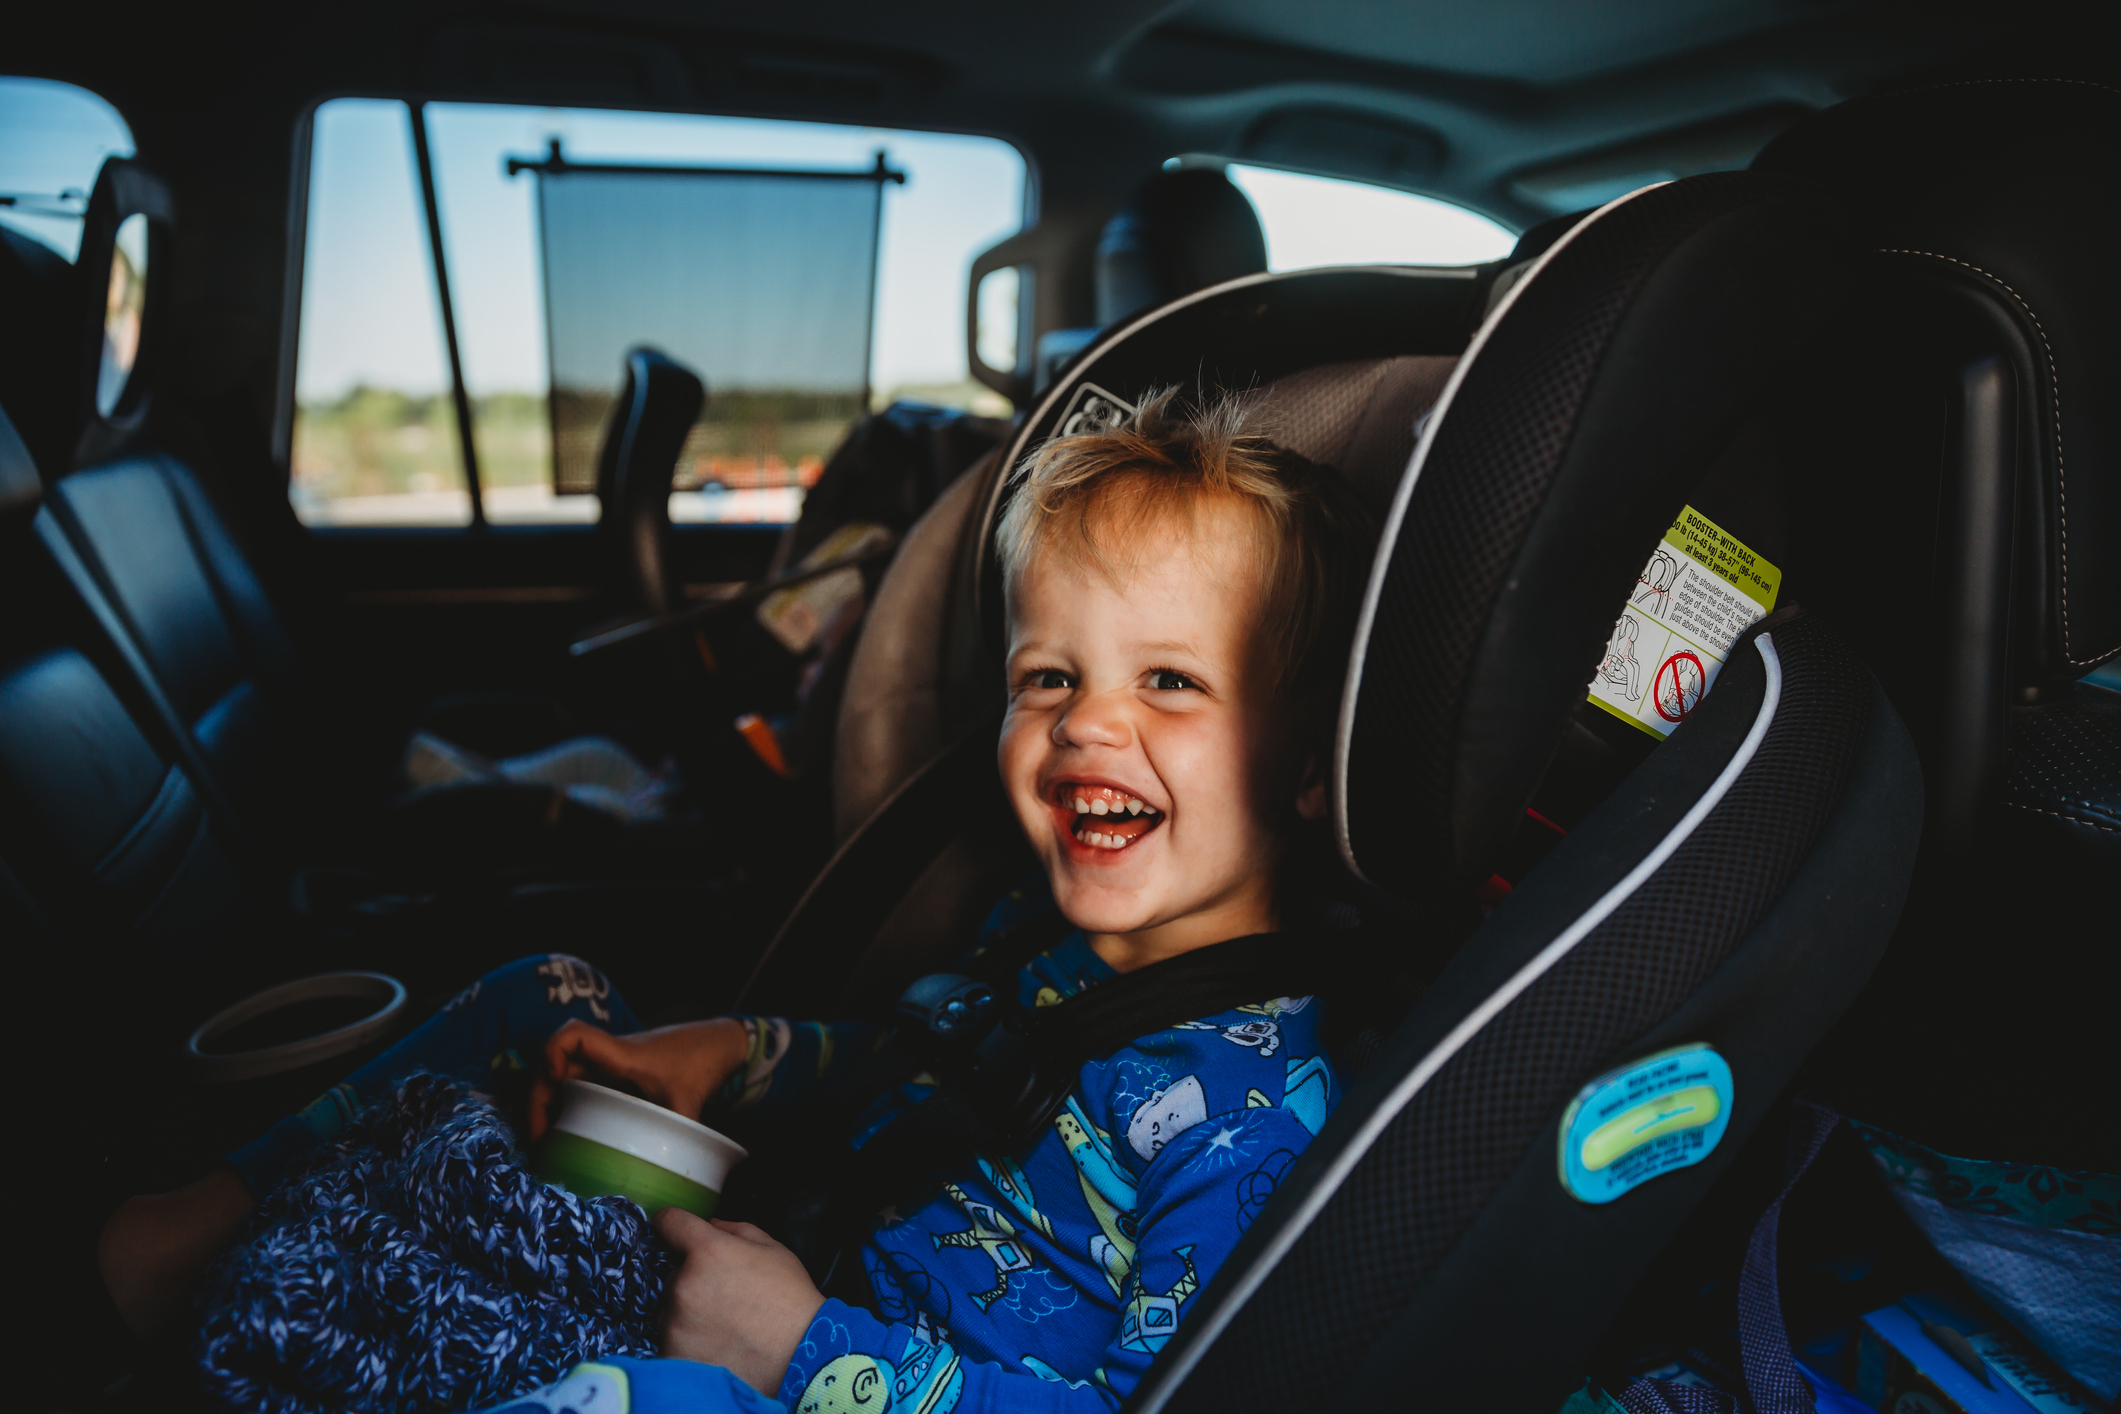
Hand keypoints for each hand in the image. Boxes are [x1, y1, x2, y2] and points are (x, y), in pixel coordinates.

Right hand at [528, 1017, 749, 1139]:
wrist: (715, 1043)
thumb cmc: (701, 1063)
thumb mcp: (689, 1103)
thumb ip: (677, 1137)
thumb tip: (664, 1176)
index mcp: (621, 1054)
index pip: (574, 1035)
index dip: (552, 1053)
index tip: (553, 1082)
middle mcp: (605, 1055)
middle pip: (553, 1063)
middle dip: (537, 1099)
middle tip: (537, 1141)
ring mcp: (604, 1064)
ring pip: (559, 1077)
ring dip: (545, 1106)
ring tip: (543, 1145)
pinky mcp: (608, 1074)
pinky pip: (574, 1085)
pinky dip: (562, 1107)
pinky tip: (562, 1136)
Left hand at [654, 1209, 824, 1394]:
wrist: (801, 1356)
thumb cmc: (791, 1300)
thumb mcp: (773, 1250)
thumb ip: (736, 1229)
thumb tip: (710, 1225)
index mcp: (708, 1251)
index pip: (669, 1221)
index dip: (672, 1223)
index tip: (674, 1231)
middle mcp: (684, 1284)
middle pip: (674, 1274)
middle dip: (693, 1281)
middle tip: (725, 1298)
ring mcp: (674, 1323)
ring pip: (669, 1310)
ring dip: (687, 1314)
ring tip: (723, 1328)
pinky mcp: (671, 1354)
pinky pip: (670, 1340)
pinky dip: (687, 1343)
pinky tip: (716, 1348)